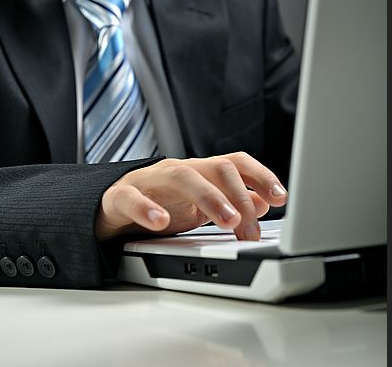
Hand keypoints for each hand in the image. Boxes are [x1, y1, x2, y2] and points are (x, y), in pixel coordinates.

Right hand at [96, 152, 287, 241]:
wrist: (110, 207)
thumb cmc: (160, 203)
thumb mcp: (201, 207)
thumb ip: (230, 203)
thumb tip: (263, 203)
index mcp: (200, 172)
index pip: (235, 163)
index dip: (260, 176)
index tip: (281, 197)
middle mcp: (179, 170)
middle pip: (215, 167)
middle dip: (239, 195)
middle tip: (251, 229)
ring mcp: (150, 180)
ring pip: (181, 176)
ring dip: (209, 197)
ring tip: (227, 221)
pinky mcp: (121, 196)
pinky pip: (133, 198)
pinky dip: (147, 208)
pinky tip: (161, 223)